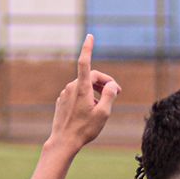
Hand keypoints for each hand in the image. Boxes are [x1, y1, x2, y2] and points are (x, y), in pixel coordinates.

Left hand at [47, 35, 120, 153]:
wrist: (63, 141)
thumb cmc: (84, 129)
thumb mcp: (103, 113)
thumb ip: (109, 96)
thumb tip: (112, 85)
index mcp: (81, 88)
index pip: (85, 62)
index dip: (88, 48)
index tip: (90, 36)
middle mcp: (71, 88)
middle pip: (90, 77)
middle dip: (104, 82)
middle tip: (118, 93)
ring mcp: (65, 94)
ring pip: (84, 86)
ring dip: (96, 91)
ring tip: (104, 105)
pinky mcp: (61, 101)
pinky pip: (76, 94)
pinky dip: (86, 97)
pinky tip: (90, 111)